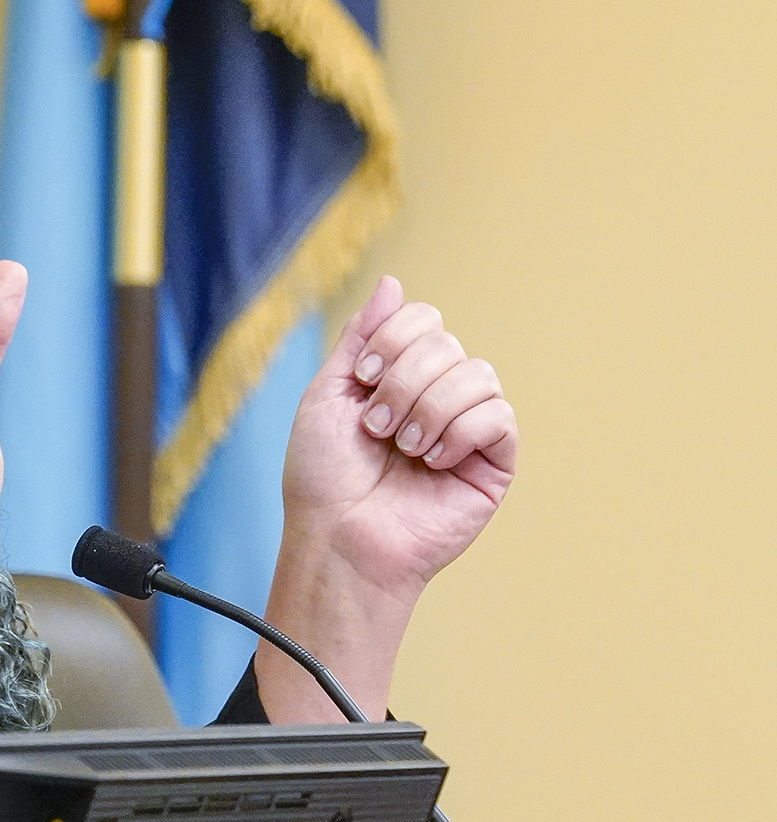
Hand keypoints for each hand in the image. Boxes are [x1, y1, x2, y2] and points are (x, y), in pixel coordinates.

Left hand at [281, 275, 517, 599]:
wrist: (338, 538)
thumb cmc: (323, 478)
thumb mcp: (328, 394)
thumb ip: (361, 338)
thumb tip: (392, 282)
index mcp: (399, 378)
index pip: (424, 319)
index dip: (393, 340)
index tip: (361, 379)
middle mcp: (438, 397)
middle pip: (447, 343)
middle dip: (402, 382)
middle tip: (376, 429)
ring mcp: (468, 429)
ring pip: (478, 374)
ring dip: (429, 409)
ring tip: (404, 449)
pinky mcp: (494, 462)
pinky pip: (499, 415)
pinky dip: (459, 432)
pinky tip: (433, 461)